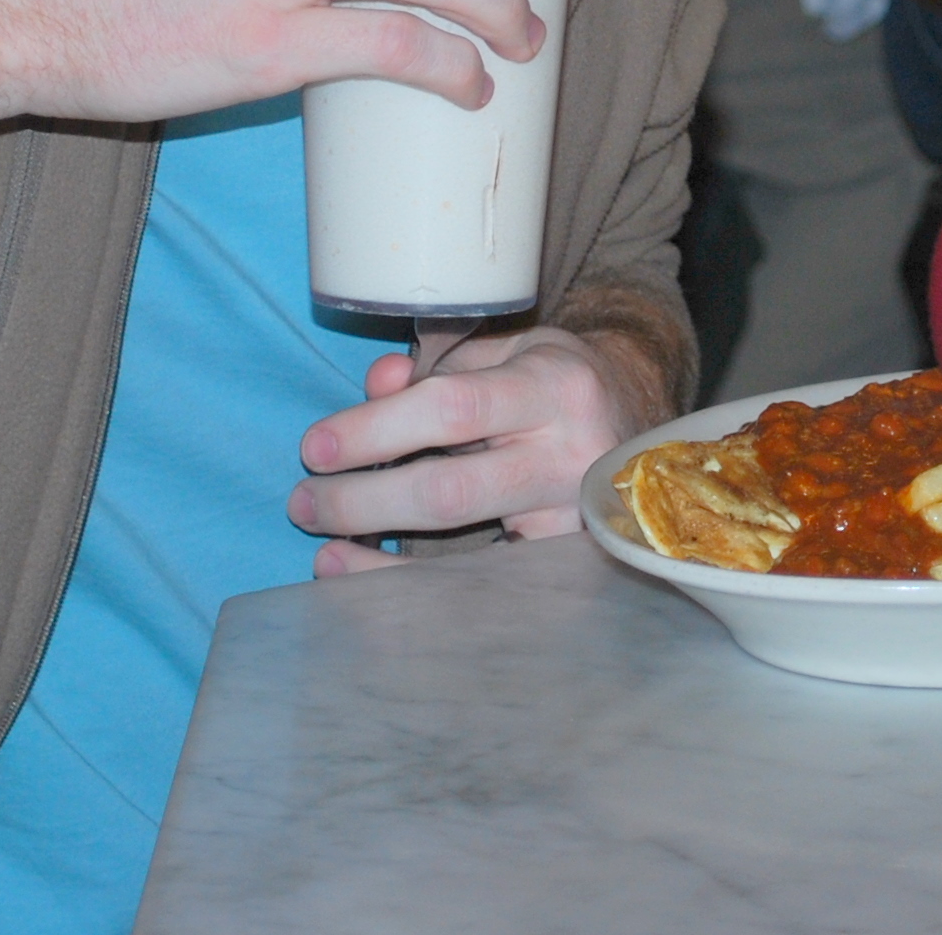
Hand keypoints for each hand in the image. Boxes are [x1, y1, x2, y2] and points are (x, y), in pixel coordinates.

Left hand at [292, 326, 638, 573]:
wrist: (636, 424)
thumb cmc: (556, 381)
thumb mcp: (506, 349)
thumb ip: (439, 365)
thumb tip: (377, 383)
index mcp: (553, 387)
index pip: (452, 409)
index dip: (375, 431)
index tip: (315, 447)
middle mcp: (569, 457)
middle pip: (452, 491)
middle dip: (364, 501)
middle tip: (304, 501)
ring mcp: (572, 522)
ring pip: (468, 556)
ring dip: (381, 558)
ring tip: (324, 549)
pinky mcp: (567, 567)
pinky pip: (481, 589)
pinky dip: (416, 591)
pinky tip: (368, 582)